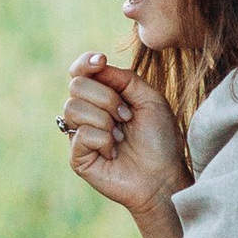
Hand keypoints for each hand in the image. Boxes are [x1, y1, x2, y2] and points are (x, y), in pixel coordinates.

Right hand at [58, 53, 187, 218]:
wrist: (163, 175)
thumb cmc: (159, 138)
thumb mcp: (150, 98)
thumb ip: (124, 78)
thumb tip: (97, 65)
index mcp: (102, 96)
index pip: (79, 71)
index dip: (85, 63)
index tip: (100, 61)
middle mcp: (87, 112)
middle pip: (76, 85)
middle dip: (107, 98)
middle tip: (127, 116)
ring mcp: (79, 134)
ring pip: (74, 107)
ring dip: (106, 120)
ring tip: (121, 137)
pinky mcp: (77, 156)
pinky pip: (82, 134)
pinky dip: (104, 141)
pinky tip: (113, 152)